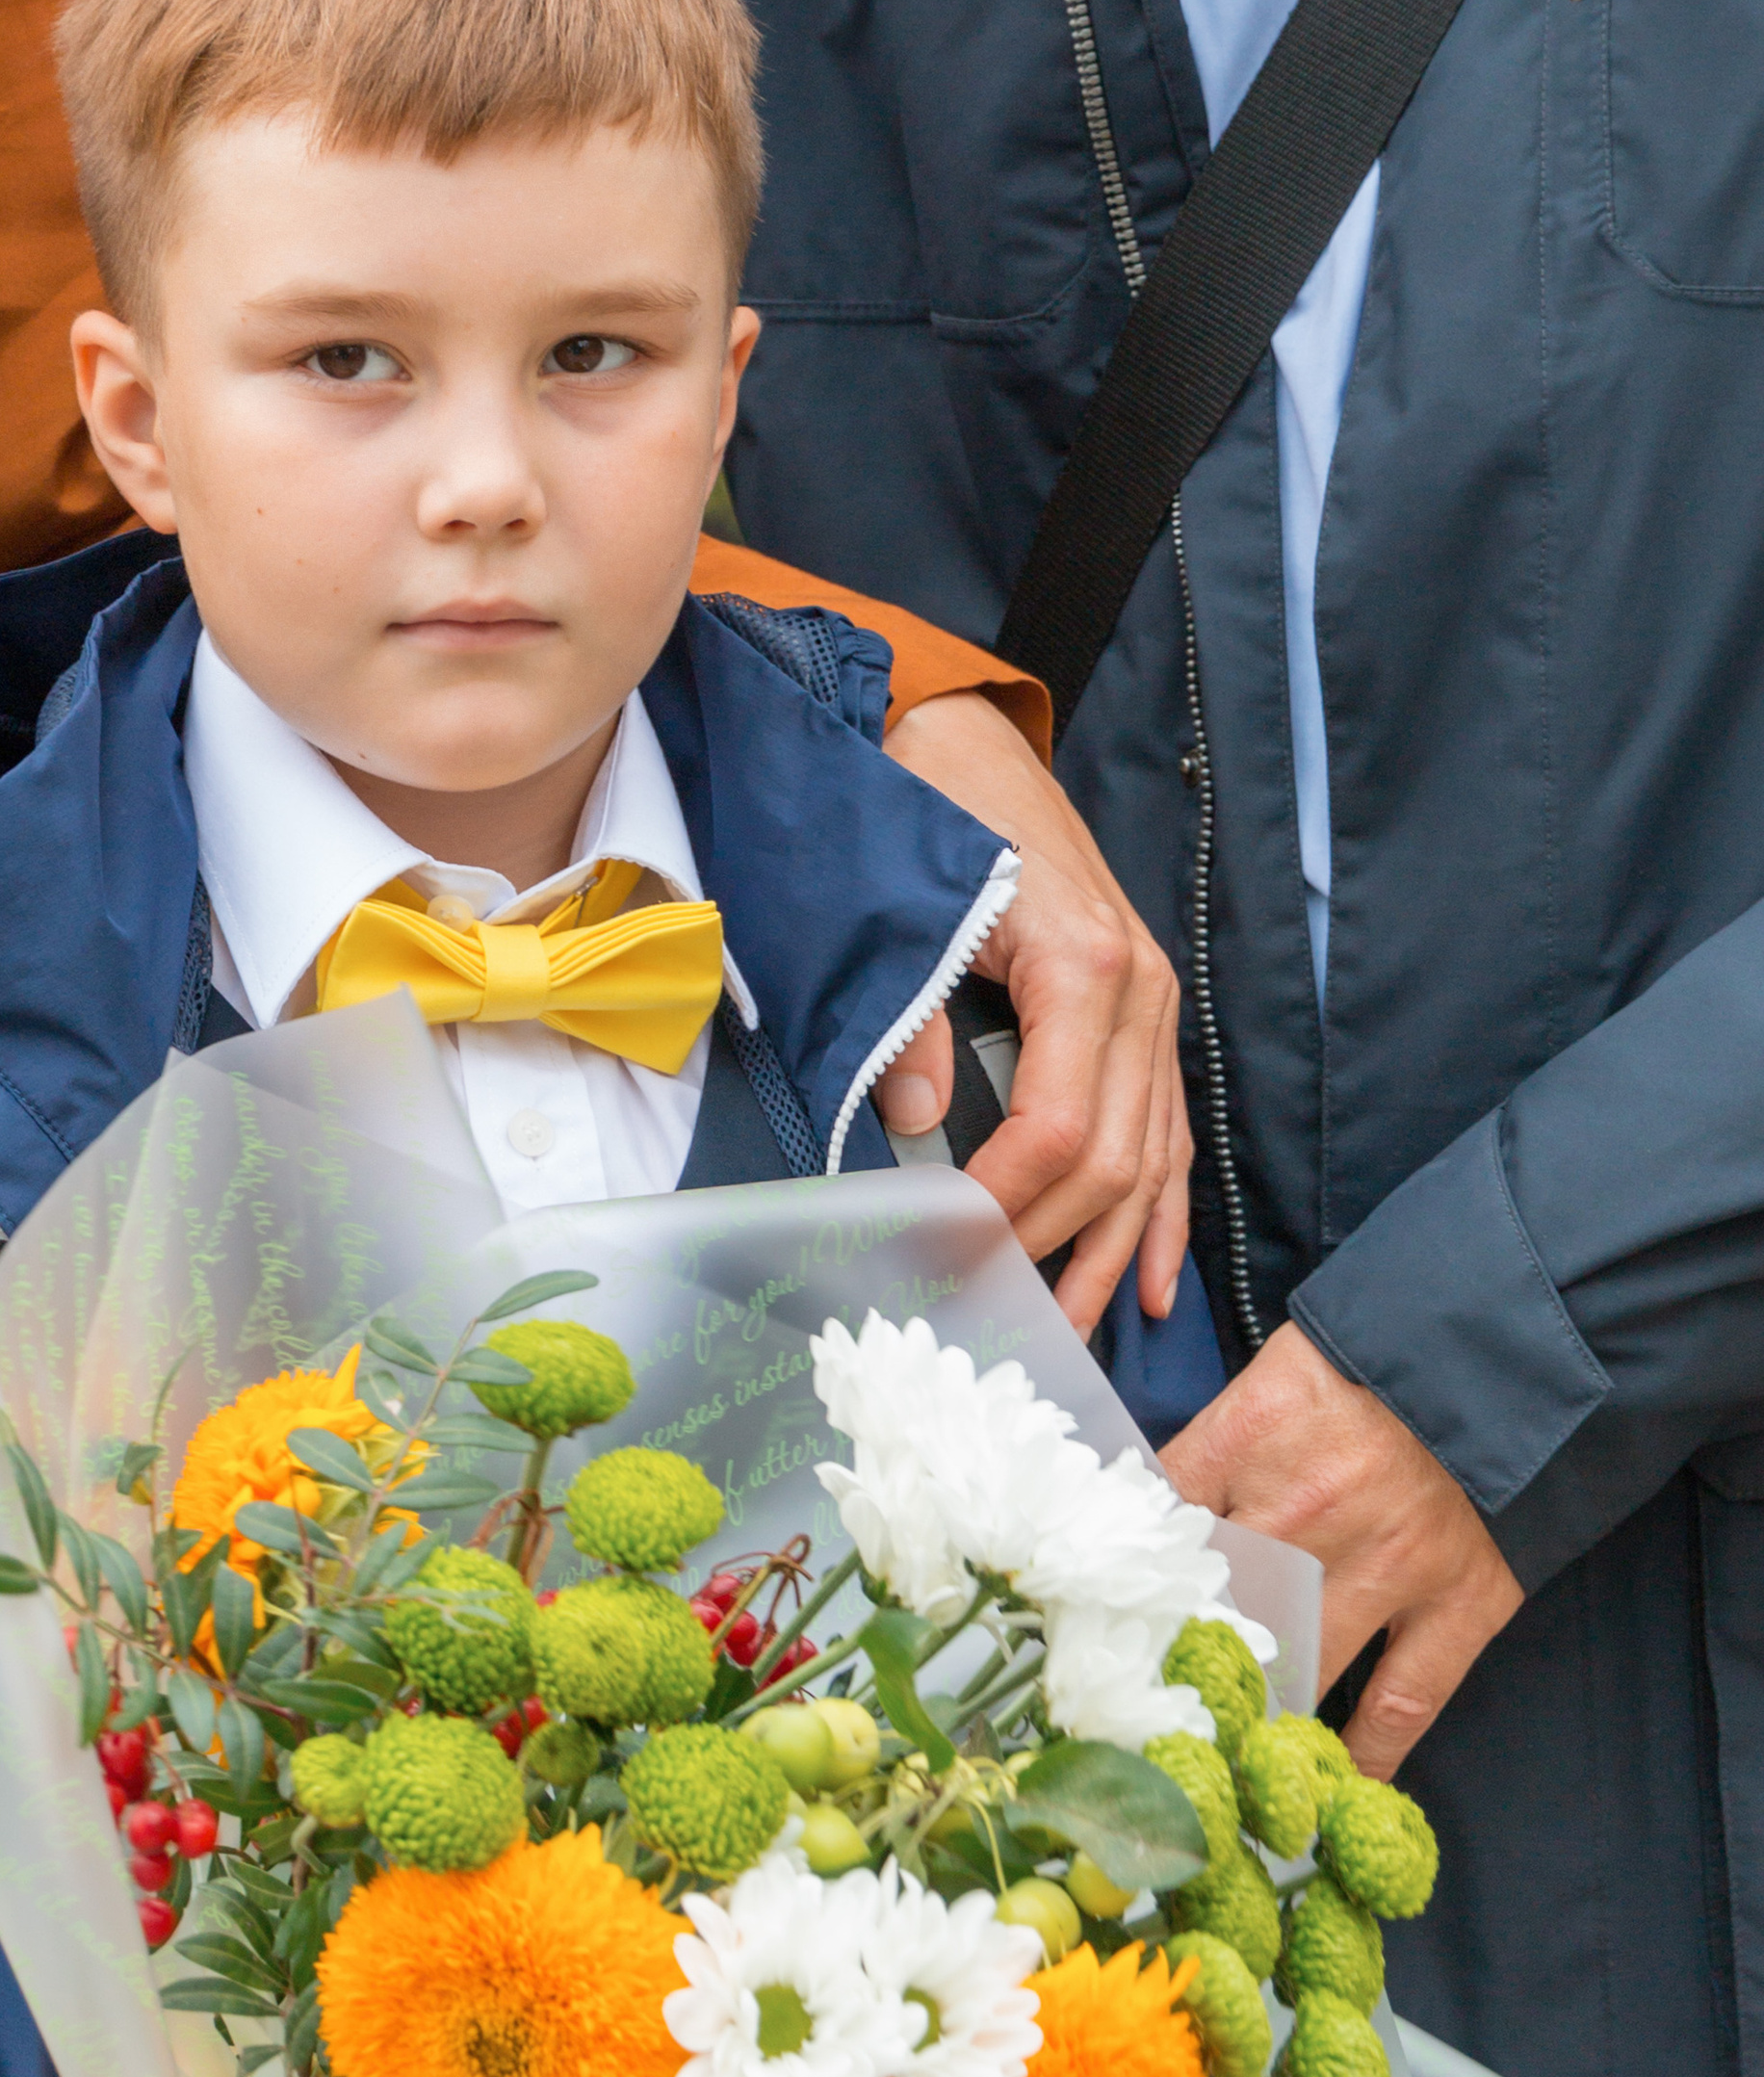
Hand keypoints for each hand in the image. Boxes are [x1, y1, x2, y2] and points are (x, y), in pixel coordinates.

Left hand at [878, 690, 1190, 1339]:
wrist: (965, 745)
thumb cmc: (930, 816)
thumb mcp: (906, 906)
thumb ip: (911, 1017)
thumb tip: (910, 1122)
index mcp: (1084, 967)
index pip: (1058, 1129)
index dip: (1006, 1205)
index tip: (950, 1253)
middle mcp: (1140, 993)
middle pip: (1113, 1160)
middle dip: (1053, 1245)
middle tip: (987, 1307)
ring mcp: (1156, 1009)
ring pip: (1153, 1162)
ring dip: (1113, 1254)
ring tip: (1070, 1330)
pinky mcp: (1149, 1020)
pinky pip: (1170, 1136)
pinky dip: (1162, 1217)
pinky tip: (1154, 1286)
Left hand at [1160, 1324, 1523, 1777]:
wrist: (1514, 1351)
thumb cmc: (1379, 1363)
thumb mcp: (1272, 1378)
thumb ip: (1210, 1450)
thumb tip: (1143, 1511)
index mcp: (1246, 1440)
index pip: (1157, 1526)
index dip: (1127, 1581)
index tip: (1102, 1630)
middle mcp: (1305, 1512)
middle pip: (1218, 1613)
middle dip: (1183, 1666)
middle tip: (1154, 1716)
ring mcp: (1386, 1565)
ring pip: (1298, 1668)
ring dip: (1262, 1717)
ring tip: (1230, 1759)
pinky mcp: (1459, 1602)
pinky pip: (1402, 1701)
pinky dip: (1367, 1753)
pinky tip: (1335, 1787)